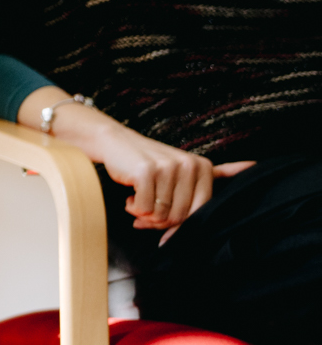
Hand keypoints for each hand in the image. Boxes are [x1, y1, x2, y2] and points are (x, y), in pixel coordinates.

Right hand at [23, 93, 252, 242]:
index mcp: (202, 167)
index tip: (166, 225)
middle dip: (159, 221)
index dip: (180, 224)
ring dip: (145, 215)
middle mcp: (188, 165)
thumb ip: (219, 171)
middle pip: (180, 216)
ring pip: (162, 214)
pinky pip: (144, 208)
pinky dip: (134, 207)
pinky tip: (129, 195)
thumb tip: (254, 166)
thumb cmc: (149, 162)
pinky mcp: (146, 171)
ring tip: (137, 200)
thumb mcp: (184, 166)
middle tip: (145, 210)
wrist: (113, 141)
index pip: (199, 212)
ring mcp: (168, 167)